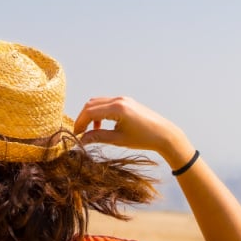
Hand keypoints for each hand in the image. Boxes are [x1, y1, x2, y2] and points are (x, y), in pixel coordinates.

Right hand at [73, 96, 191, 165]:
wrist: (165, 135)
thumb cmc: (144, 139)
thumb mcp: (118, 139)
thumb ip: (98, 137)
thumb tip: (81, 140)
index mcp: (117, 109)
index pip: (90, 112)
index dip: (79, 123)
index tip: (76, 135)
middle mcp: (119, 100)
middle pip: (91, 105)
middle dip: (82, 118)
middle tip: (79, 133)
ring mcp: (123, 99)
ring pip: (97, 102)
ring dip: (90, 115)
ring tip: (89, 130)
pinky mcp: (126, 102)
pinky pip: (106, 104)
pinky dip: (99, 113)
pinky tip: (100, 126)